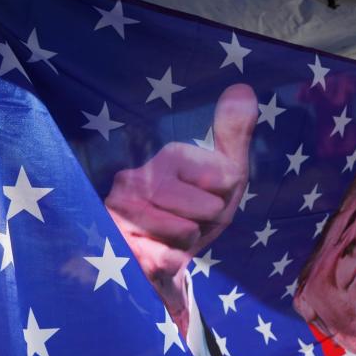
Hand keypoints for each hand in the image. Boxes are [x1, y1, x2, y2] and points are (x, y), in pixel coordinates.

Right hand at [105, 83, 257, 325]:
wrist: (159, 267)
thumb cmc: (196, 217)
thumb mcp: (224, 179)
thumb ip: (233, 136)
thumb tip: (243, 89)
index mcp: (168, 156)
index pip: (224, 176)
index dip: (227, 198)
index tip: (208, 203)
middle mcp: (136, 177)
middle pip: (209, 207)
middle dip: (209, 224)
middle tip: (189, 225)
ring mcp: (120, 211)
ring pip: (187, 230)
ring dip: (189, 245)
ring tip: (171, 239)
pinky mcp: (112, 244)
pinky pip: (166, 257)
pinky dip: (171, 263)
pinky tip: (156, 257)